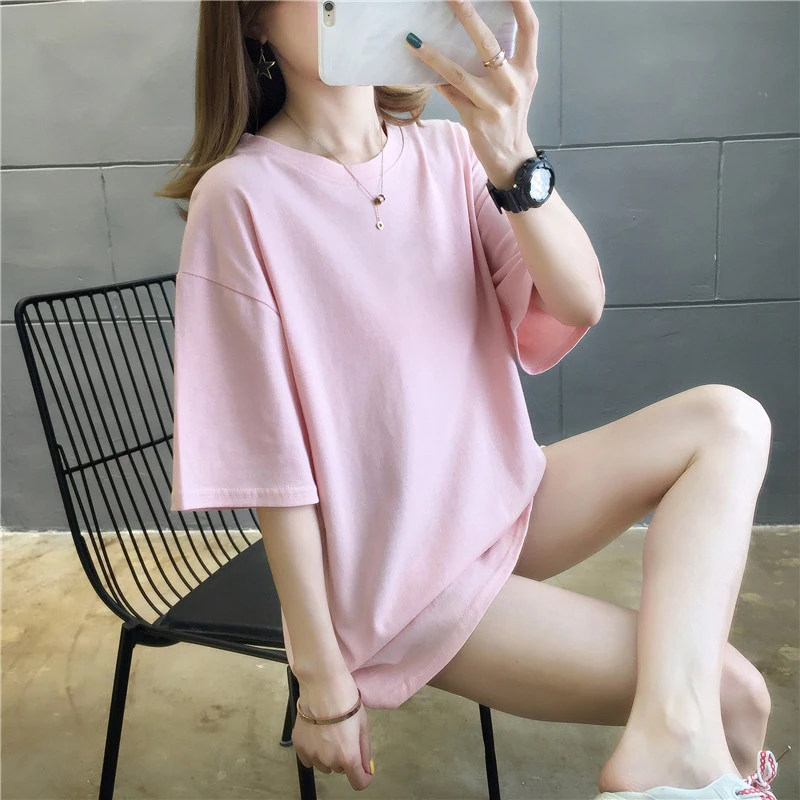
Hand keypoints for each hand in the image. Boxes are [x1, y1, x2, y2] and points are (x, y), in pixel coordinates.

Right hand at [292, 675, 373, 790]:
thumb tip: (367, 768)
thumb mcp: (362, 724)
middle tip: (343, 734)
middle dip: (344, 757)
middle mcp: (329, 761)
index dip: (363, 776)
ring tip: (329, 731)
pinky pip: (309, 758)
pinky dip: (314, 751)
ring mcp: (312, 754)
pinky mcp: (299, 746)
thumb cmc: (345, 701)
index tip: (363, 767)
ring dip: (328, 755)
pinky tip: (317, 734)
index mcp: (348, 756)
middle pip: (341, 769)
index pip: (359, 782)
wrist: (322, 685)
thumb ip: (364, 750)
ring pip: (324, 765)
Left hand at [406, 0, 540, 186]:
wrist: (510, 157)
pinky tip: (418, 65)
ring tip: (413, 39)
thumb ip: (507, 59)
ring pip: (459, 74)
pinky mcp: (475, 121)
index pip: (529, 30)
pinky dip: (435, 80)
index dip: (520, 4)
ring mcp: (493, 105)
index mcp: (527, 72)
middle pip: (489, 45)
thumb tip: (476, 27)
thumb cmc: (511, 114)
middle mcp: (513, 86)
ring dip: (434, 55)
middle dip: (468, 16)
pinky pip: (449, 95)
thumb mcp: (519, 85)